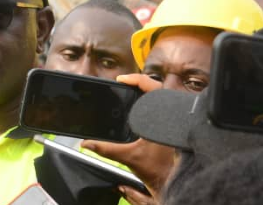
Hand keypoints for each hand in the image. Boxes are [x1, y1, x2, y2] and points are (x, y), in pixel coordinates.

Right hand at [82, 72, 173, 201]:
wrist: (173, 184)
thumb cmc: (160, 172)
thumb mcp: (129, 158)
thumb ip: (107, 149)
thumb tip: (88, 143)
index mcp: (163, 117)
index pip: (153, 86)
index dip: (136, 78)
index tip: (121, 80)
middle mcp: (171, 117)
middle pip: (156, 89)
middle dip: (139, 84)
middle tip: (123, 84)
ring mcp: (173, 122)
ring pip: (161, 98)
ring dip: (145, 94)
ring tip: (129, 92)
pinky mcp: (173, 128)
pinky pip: (163, 109)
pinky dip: (150, 105)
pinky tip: (139, 109)